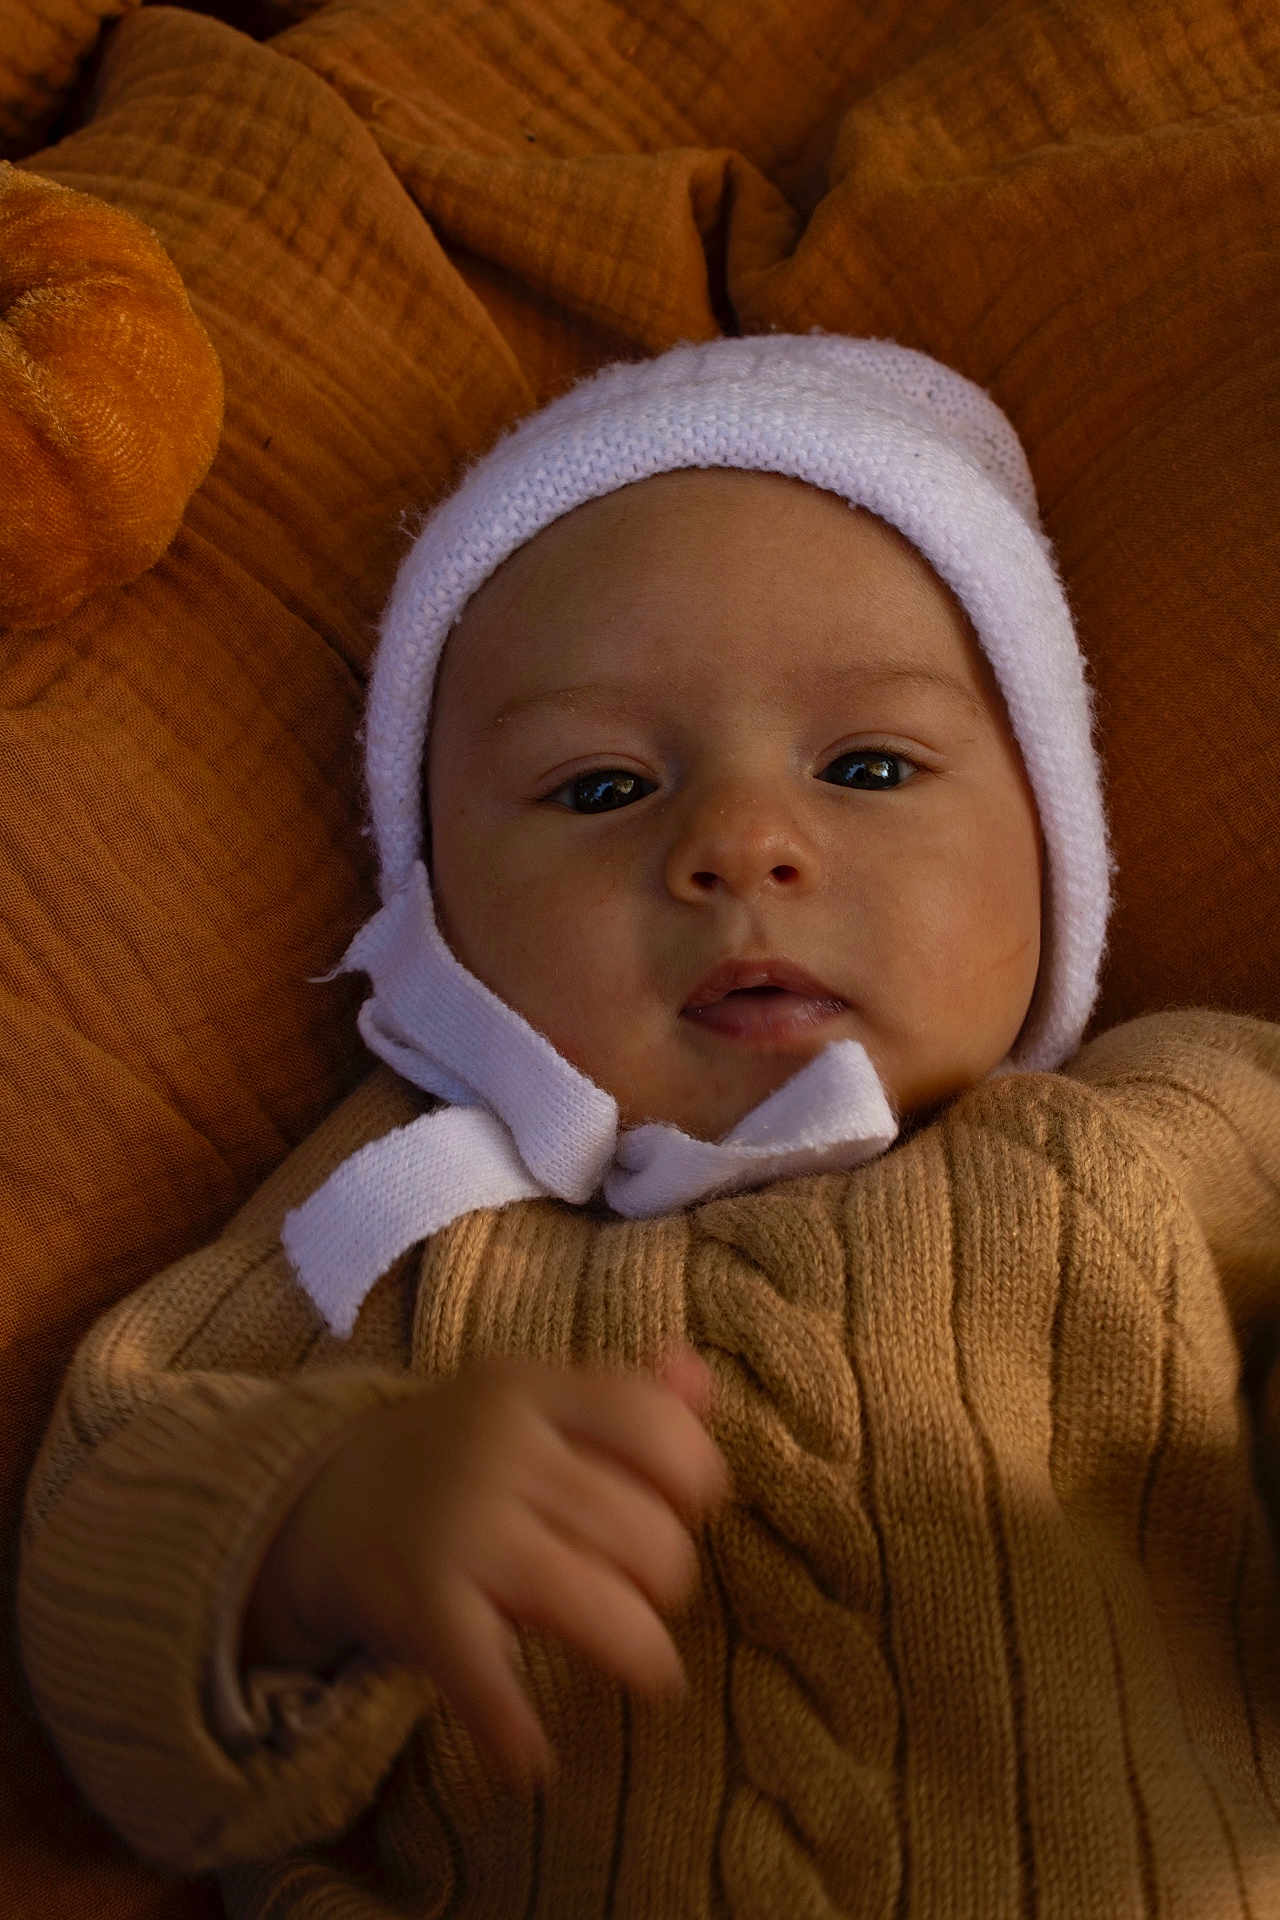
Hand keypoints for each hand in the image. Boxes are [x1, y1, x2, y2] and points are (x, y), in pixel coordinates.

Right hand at [241, 1347, 728, 1781]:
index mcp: (534, 1391)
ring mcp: (462, 1528)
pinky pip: (491, 1683)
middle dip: (666, 1578)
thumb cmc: (459, 1456)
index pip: (656, 1426)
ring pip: (602, 1607)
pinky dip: (516, 1736)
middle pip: (646, 1532)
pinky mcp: (423, 1605)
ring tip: (647, 1669)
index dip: (692, 1479)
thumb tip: (704, 1383)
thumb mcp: (532, 1404)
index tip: (678, 1510)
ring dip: (641, 1653)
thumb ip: (623, 1395)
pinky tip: (531, 1761)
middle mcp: (500, 1450)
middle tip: (645, 1592)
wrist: (321, 1503)